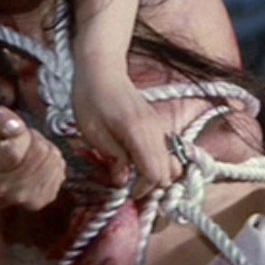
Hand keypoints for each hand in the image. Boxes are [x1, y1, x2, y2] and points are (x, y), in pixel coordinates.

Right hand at [0, 106, 64, 210]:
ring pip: (52, 161)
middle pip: (39, 152)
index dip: (20, 134)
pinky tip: (40, 164)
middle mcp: (4, 188)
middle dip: (35, 140)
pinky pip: (60, 170)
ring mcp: (25, 197)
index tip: (16, 129)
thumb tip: (15, 126)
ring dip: (46, 151)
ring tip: (32, 151)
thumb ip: (0, 119)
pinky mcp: (44, 198)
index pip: (13, 150)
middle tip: (25, 141)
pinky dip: (53, 164)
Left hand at [73, 70, 180, 196]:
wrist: (102, 72)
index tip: (126, 192)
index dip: (142, 189)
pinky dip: (160, 164)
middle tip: (131, 188)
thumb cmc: (91, 100)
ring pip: (173, 163)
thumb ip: (113, 157)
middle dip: (151, 186)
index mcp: (138, 132)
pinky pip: (169, 152)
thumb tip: (123, 181)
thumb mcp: (93, 132)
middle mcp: (156, 130)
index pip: (154, 173)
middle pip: (168, 172)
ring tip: (137, 178)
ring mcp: (161, 127)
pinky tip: (140, 163)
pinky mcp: (160, 126)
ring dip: (158, 176)